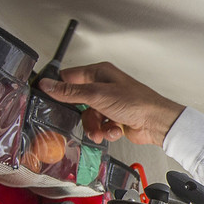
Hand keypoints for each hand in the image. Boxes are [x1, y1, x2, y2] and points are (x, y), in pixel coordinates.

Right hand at [39, 62, 184, 145]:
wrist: (156, 122)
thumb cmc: (136, 102)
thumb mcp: (97, 95)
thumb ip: (70, 92)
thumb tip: (48, 85)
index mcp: (99, 73)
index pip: (69, 77)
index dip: (58, 88)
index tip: (49, 97)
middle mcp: (103, 86)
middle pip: (78, 101)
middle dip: (82, 114)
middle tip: (86, 118)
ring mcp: (109, 103)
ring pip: (88, 117)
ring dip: (94, 126)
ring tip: (102, 130)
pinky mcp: (114, 117)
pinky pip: (100, 125)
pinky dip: (105, 131)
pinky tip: (114, 130)